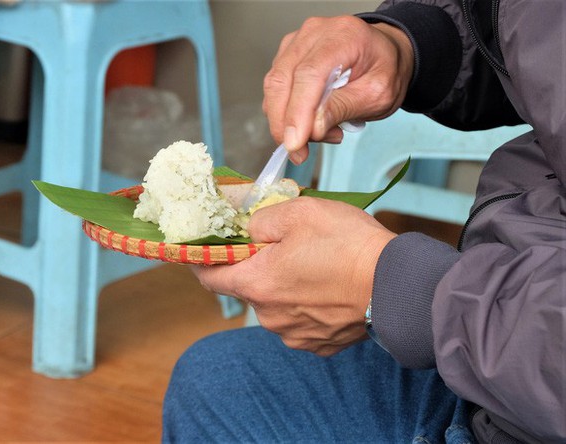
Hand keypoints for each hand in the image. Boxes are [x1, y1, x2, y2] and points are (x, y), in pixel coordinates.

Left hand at [192, 197, 395, 355]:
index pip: (210, 277)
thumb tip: (249, 230)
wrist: (397, 284)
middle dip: (258, 267)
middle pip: (249, 288)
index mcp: (257, 284)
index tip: (204, 250)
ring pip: (276, 306)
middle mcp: (270, 317)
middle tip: (282, 246)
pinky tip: (328, 289)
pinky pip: (301, 322)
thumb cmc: (347, 245)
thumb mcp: (299, 212)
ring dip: (284, 287)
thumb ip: (261, 220)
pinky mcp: (320, 345)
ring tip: (314, 267)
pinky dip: (306, 306)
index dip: (203, 261)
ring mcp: (295, 334)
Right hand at [263, 16, 413, 163]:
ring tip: (321, 133)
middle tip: (300, 153)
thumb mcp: (377, 95)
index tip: (295, 143)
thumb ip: (343, 108)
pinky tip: (312, 122)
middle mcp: (314, 33)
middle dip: (285, 124)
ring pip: (274, 87)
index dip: (297, 112)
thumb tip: (311, 128)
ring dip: (288, 121)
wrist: (382, 55)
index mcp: (343, 36)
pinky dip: (287, 113)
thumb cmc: (383, 71)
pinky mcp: (286, 55)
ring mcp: (296, 42)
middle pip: (282, 80)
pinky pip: (275, 89)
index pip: (309, 74)